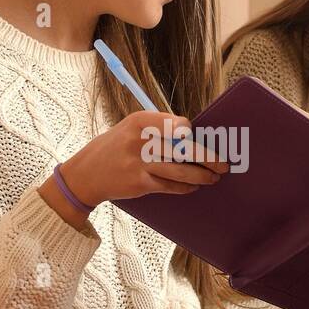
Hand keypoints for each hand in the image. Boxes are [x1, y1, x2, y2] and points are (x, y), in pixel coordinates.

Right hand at [53, 111, 228, 205]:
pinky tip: (193, 187)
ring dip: (202, 176)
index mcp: (140, 121)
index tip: (207, 140)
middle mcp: (140, 140)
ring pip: (181, 170)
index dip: (194, 135)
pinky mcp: (140, 183)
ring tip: (213, 178)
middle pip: (184, 149)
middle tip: (223, 164)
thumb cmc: (114, 149)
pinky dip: (185, 187)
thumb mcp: (130, 130)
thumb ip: (157, 130)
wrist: (85, 174)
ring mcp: (140, 163)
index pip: (178, 125)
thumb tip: (192, 138)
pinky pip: (171, 186)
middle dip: (208, 158)